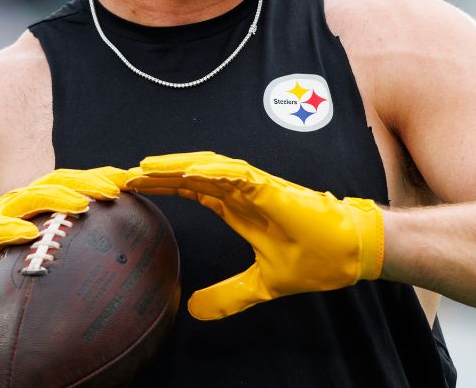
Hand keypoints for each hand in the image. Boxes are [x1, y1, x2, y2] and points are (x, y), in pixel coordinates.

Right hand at [0, 167, 127, 328]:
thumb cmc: (9, 266)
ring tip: (81, 206)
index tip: (129, 179)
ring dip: (57, 199)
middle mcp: (19, 202)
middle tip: (113, 189)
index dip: (99, 177)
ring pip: (30, 199)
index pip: (72, 182)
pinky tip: (30, 234)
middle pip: (55, 181)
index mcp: (37, 201)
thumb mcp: (46, 250)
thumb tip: (116, 245)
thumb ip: (70, 240)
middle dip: (86, 182)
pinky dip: (13, 230)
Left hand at [125, 151, 382, 319]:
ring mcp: (258, 187)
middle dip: (158, 173)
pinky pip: (238, 175)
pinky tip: (187, 173)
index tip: (132, 188)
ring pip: (209, 167)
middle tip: (124, 175)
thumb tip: (194, 310)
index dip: (162, 187)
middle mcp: (243, 191)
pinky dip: (212, 171)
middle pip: (192, 174)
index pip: (191, 190)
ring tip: (146, 167)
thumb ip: (229, 295)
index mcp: (239, 207)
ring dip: (177, 166)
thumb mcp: (260, 284)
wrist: (351, 253)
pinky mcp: (273, 189)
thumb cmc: (315, 258)